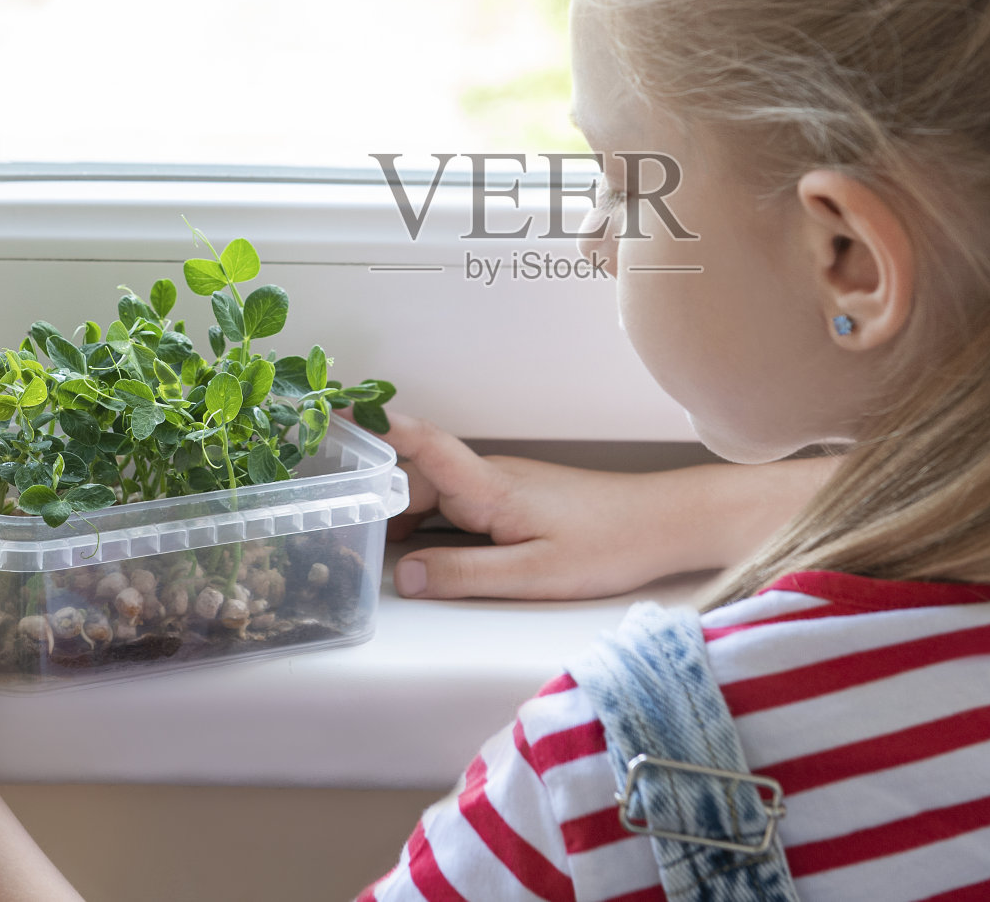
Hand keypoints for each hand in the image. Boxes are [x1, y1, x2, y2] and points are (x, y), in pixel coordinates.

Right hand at [343, 407, 837, 600]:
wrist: (664, 523)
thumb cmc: (607, 545)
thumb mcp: (532, 574)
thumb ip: (464, 573)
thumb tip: (404, 575)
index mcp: (488, 486)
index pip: (421, 446)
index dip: (376, 431)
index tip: (332, 415)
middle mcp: (488, 476)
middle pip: (412, 479)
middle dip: (369, 497)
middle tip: (325, 528)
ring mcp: (498, 485)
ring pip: (430, 492)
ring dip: (395, 513)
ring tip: (354, 544)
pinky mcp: (510, 500)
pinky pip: (451, 503)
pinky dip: (423, 522)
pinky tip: (410, 550)